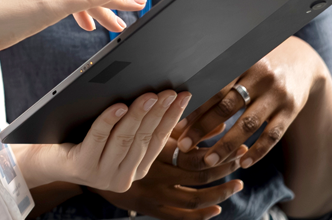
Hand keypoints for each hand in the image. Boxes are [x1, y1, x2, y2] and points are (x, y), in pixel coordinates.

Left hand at [18, 90, 190, 192]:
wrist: (44, 158)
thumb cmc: (80, 139)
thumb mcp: (111, 136)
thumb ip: (131, 126)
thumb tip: (155, 96)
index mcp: (135, 170)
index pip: (159, 141)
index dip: (172, 118)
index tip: (183, 96)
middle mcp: (123, 177)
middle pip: (145, 138)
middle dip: (159, 112)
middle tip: (169, 91)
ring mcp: (103, 175)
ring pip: (125, 138)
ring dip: (139, 114)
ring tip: (149, 95)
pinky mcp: (83, 167)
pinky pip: (99, 137)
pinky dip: (109, 120)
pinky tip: (118, 106)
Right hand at [93, 138, 246, 219]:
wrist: (90, 168)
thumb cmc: (118, 141)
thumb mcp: (145, 128)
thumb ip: (177, 125)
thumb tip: (213, 120)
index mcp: (155, 150)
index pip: (195, 151)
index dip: (218, 147)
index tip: (236, 139)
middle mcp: (156, 174)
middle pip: (200, 174)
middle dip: (225, 166)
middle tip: (242, 157)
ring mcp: (155, 194)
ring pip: (195, 198)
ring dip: (220, 192)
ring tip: (238, 183)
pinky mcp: (152, 208)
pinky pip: (181, 217)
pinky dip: (201, 215)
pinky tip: (217, 209)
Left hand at [173, 37, 326, 170]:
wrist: (303, 61)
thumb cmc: (258, 63)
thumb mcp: (241, 58)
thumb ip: (218, 72)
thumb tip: (183, 92)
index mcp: (242, 61)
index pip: (214, 88)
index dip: (195, 107)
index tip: (177, 124)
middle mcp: (260, 77)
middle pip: (227, 107)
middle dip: (203, 128)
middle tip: (183, 146)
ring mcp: (277, 95)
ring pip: (248, 124)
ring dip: (226, 145)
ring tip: (209, 161)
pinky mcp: (291, 111)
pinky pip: (273, 135)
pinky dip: (258, 151)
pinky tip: (243, 164)